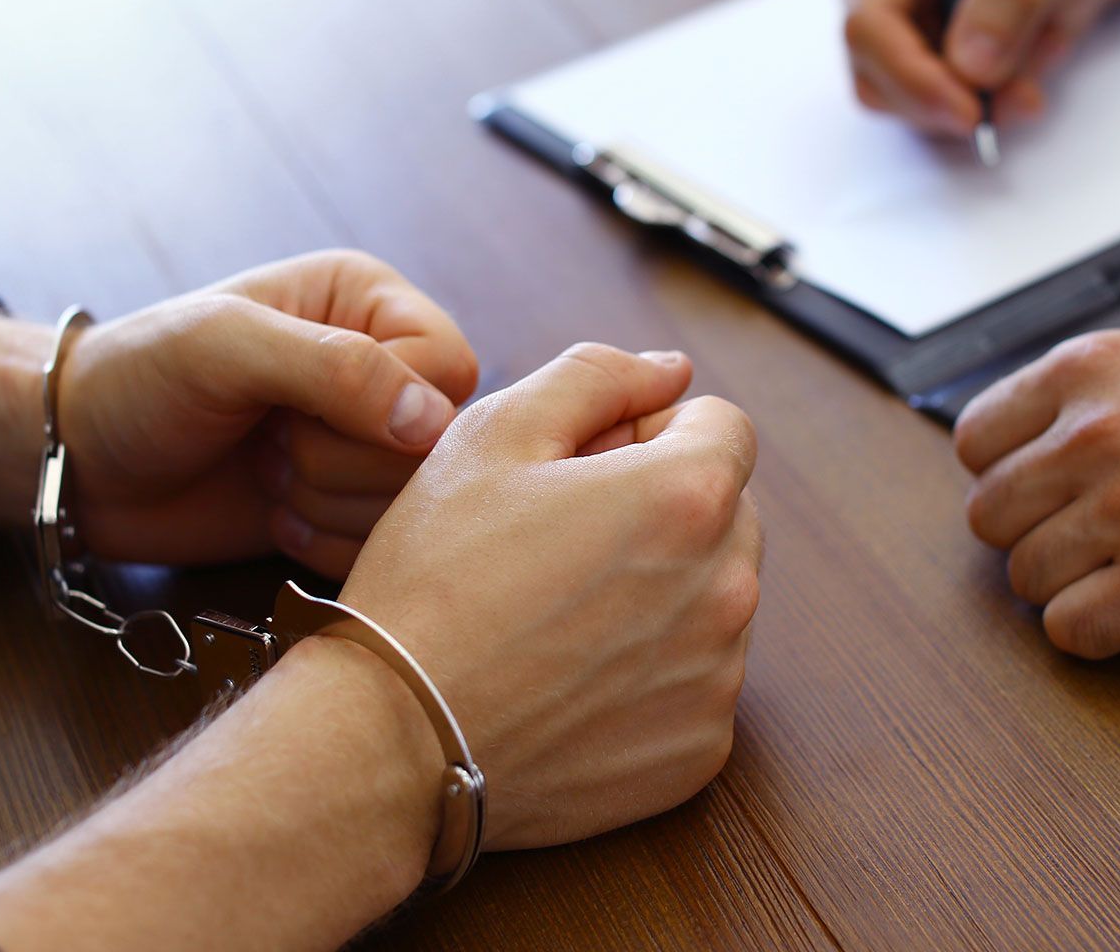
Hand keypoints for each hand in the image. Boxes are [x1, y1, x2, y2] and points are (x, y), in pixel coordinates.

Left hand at [0, 250, 476, 577]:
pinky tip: (270, 508)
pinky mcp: (346, 508)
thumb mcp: (227, 347)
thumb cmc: (138, 377)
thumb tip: (431, 422)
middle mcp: (382, 371)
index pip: (450, 367)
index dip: (395, 405)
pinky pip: (380, 545)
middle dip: (342, 460)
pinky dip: (320, 541)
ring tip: (265, 470)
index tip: (304, 411)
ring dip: (327, 502)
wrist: (77, 459)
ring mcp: (366, 444)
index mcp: (370, 304)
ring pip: (412, 503)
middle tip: (271, 440)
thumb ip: (335, 369)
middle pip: (436, 445)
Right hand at [342, 342, 761, 848]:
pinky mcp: (699, 750)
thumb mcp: (492, 436)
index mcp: (687, 497)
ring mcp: (718, 678)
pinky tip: (573, 678)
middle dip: (664, 510)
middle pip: (728, 515)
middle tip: (564, 539)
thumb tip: (671, 370)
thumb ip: (597, 377)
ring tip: (561, 615)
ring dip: (663, 592)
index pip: (725, 428)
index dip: (653, 432)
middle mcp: (726, 589)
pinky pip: (698, 684)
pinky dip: (653, 675)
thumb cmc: (433, 579)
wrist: (392, 737)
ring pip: (715, 600)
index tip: (590, 467)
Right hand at [838, 0, 1119, 136]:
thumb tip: (971, 66)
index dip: (911, 76)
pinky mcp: (917, 67)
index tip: (970, 112)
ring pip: (906, 103)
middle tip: (1020, 102)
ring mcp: (891, 34)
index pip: (868, 25)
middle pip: (875, 75)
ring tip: (1035, 70)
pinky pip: (937, 111)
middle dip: (946, 100)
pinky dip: (985, 105)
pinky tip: (1023, 73)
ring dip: (974, 104)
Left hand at [954, 331, 1119, 657]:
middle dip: (1038, 538)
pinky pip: (1070, 632)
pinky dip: (1102, 635)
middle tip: (1099, 544)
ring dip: (1074, 589)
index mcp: (1098, 369)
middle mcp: (1102, 431)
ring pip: (1025, 578)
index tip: (1047, 498)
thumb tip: (1014, 444)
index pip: (976, 439)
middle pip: (991, 515)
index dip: (1009, 478)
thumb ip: (1094, 399)